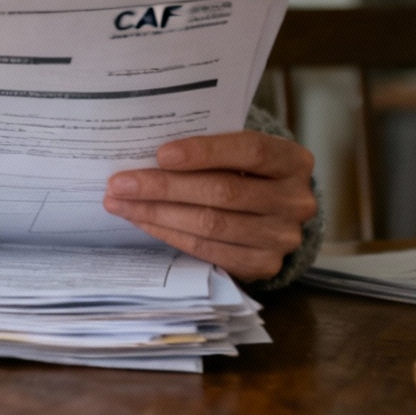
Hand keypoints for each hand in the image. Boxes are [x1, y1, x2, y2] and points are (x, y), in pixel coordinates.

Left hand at [102, 131, 317, 281]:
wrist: (272, 213)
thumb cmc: (245, 172)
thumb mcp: (241, 153)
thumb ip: (211, 150)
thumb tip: (147, 153)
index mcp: (292, 160)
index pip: (250, 151)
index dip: (204, 152)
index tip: (160, 153)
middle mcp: (294, 200)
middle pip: (223, 192)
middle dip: (164, 187)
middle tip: (120, 183)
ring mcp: (282, 236)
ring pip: (211, 224)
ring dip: (157, 214)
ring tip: (120, 203)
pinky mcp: (263, 264)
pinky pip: (207, 250)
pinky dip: (169, 234)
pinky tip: (143, 222)